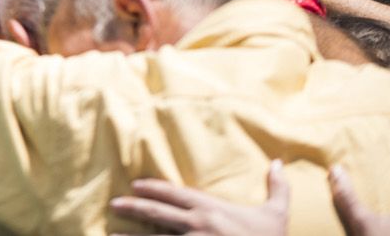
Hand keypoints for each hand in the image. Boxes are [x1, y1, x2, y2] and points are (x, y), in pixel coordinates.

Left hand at [110, 161, 288, 235]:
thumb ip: (277, 188)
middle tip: (114, 204)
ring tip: (111, 234)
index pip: (175, 193)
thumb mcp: (277, 215)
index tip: (136, 185)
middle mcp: (198, 226)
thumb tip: (279, 162)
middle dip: (134, 207)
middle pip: (158, 213)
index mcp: (212, 210)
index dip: (154, 188)